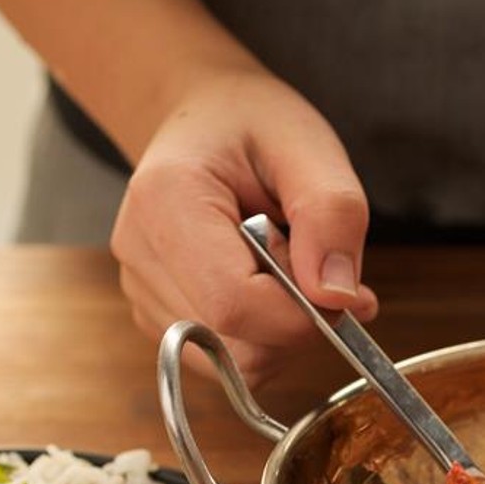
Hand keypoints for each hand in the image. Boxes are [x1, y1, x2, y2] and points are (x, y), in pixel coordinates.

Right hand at [110, 67, 377, 385]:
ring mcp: (141, 292)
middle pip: (233, 344)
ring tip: (282, 263)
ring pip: (233, 363)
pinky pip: (226, 359)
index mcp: (165, 200)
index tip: (345, 293)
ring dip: (280, 331)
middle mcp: (139, 254)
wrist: (203, 120)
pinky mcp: (158, 318)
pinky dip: (262, 336)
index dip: (301, 317)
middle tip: (312, 264)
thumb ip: (332, 216)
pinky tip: (264, 284)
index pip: (233, 304)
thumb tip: (336, 298)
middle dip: (294, 324)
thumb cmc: (253, 124)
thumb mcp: (308, 147)